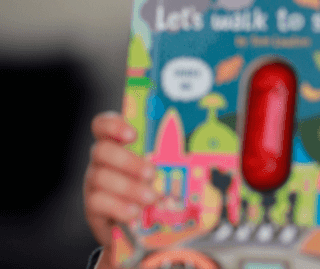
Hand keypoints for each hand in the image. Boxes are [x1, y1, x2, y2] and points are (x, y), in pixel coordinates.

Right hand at [83, 112, 159, 262]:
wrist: (138, 225)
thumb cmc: (154, 184)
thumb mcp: (161, 166)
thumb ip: (169, 154)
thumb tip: (199, 146)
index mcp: (116, 142)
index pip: (102, 125)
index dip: (113, 125)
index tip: (132, 134)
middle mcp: (101, 159)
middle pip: (102, 151)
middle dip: (128, 161)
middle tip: (151, 172)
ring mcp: (93, 182)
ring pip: (100, 178)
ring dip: (128, 187)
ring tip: (151, 197)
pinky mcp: (92, 206)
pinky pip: (97, 203)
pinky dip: (118, 207)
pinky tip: (135, 213)